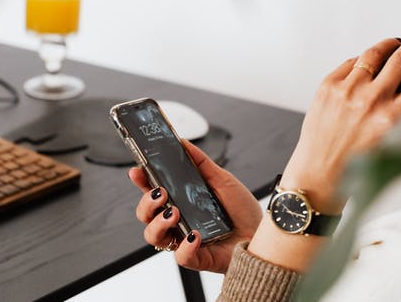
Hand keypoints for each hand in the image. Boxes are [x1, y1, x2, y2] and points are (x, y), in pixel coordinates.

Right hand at [128, 139, 262, 272]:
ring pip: (154, 237)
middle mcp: (178, 222)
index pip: (153, 192)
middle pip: (146, 216)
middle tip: (161, 193)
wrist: (263, 234)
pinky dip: (185, 246)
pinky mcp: (197, 258)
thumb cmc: (242, 210)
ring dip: (158, 223)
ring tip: (175, 212)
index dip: (141, 182)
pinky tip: (195, 234)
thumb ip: (201, 163)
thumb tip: (183, 142)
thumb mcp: (222, 180)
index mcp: (181, 202)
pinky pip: (180, 257)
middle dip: (146, 203)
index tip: (137, 170)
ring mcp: (184, 240)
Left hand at [280, 13, 400, 211]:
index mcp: (392, 120)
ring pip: (375, 54)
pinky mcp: (328, 86)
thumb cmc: (359, 168)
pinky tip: (368, 68)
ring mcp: (347, 91)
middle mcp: (371, 102)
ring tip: (397, 43)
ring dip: (389, 45)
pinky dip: (363, 62)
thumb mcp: (399, 154)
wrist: (319, 175)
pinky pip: (352, 62)